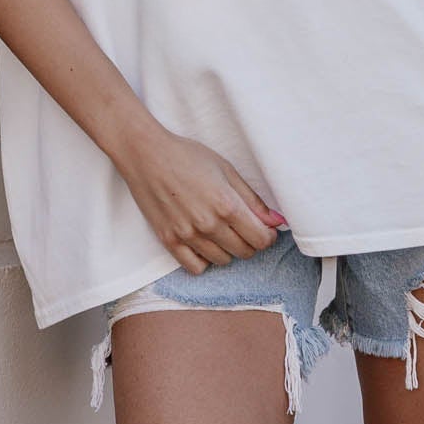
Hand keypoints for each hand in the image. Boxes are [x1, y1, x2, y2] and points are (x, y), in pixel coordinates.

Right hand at [115, 119, 284, 273]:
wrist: (146, 155)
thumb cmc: (187, 157)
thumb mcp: (227, 170)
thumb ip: (253, 200)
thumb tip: (277, 221)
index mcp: (227, 205)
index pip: (261, 239)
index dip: (268, 236)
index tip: (265, 229)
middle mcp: (209, 224)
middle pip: (245, 252)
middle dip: (251, 242)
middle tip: (244, 227)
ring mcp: (187, 235)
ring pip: (222, 260)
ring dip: (229, 250)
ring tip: (222, 231)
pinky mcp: (169, 241)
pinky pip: (195, 267)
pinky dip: (204, 259)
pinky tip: (204, 243)